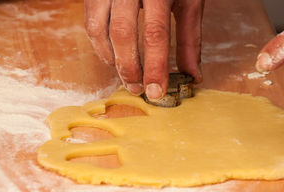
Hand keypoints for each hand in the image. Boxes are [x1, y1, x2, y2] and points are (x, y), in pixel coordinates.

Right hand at [84, 0, 203, 99]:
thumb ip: (190, 39)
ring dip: (111, 59)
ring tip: (126, 74)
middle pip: (122, 34)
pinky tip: (114, 56)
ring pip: (99, 29)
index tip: (156, 91)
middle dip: (129, 68)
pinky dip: (100, 45)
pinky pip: (90, 22)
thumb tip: (192, 76)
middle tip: (139, 89)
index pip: (155, 34)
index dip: (155, 67)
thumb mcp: (190, 2)